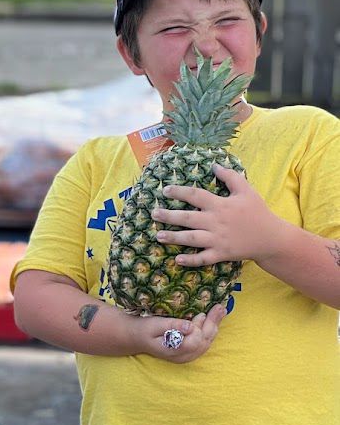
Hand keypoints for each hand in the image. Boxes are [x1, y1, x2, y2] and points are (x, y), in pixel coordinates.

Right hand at [136, 304, 226, 362]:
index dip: (199, 328)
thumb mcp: (153, 325)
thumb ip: (172, 325)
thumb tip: (190, 325)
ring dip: (214, 326)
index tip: (199, 314)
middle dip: (212, 323)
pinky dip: (210, 330)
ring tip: (221, 311)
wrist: (137, 337)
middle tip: (220, 307)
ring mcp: (187, 356)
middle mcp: (183, 356)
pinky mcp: (189, 352)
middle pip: (204, 342)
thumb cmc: (143, 329)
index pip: (194, 342)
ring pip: (206, 342)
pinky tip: (214, 320)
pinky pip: (204, 342)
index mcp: (173, 351)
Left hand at [152, 166, 287, 265]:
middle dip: (169, 216)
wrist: (272, 238)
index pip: (196, 195)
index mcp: (221, 205)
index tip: (165, 190)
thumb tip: (214, 164)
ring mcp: (218, 239)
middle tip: (153, 214)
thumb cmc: (257, 212)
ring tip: (158, 236)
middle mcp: (216, 222)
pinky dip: (191, 260)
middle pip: (188, 218)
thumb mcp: (247, 191)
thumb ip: (231, 177)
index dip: (180, 192)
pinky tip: (177, 259)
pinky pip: (204, 258)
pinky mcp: (222, 254)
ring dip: (174, 238)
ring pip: (192, 238)